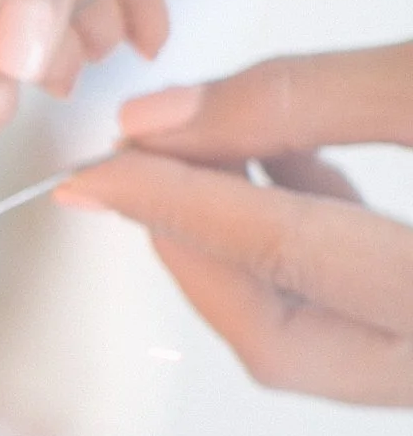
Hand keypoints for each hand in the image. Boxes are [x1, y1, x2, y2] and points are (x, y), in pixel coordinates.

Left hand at [61, 45, 412, 403]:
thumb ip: (307, 98)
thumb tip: (162, 119)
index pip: (283, 254)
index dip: (177, 200)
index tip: (98, 167)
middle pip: (274, 336)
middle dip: (197, 244)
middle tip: (142, 164)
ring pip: (300, 332)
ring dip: (238, 241)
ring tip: (211, 147)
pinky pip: (336, 313)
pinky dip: (293, 243)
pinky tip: (283, 165)